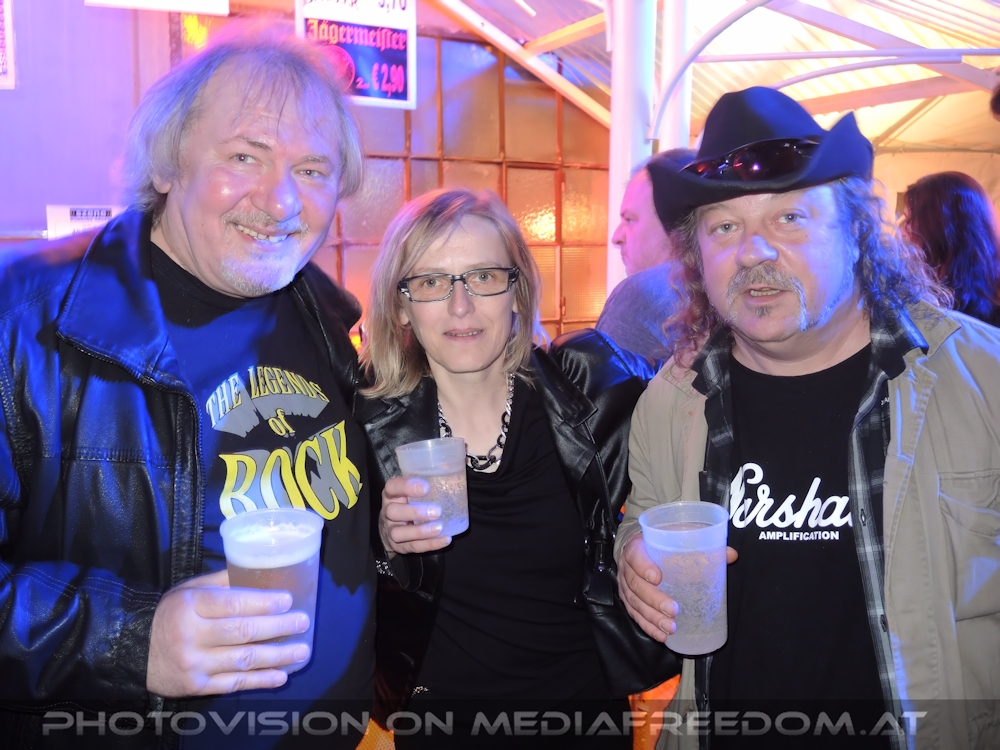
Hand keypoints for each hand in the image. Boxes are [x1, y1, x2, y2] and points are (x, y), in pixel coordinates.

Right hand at [146, 569, 310, 696]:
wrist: (135, 652)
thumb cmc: (171, 614)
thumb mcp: (189, 590)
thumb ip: (222, 582)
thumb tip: (259, 570)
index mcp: (190, 606)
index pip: (232, 604)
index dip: (263, 603)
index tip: (288, 600)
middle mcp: (191, 635)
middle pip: (242, 632)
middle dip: (278, 628)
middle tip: (303, 622)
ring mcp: (194, 664)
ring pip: (243, 660)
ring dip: (277, 656)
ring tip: (302, 651)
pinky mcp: (196, 686)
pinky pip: (234, 683)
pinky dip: (260, 680)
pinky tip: (281, 676)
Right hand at [379, 476, 452, 556]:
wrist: (389, 530)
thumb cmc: (408, 503)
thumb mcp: (412, 490)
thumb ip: (429, 477)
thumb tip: (454, 460)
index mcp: (392, 495)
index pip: (392, 487)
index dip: (406, 486)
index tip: (425, 487)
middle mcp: (388, 512)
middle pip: (393, 511)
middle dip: (414, 511)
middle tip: (436, 511)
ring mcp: (391, 530)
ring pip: (399, 532)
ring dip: (420, 531)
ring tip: (439, 528)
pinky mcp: (399, 546)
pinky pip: (413, 547)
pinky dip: (429, 544)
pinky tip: (444, 539)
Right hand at [619, 536, 737, 642]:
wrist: (636, 547)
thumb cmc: (658, 543)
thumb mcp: (675, 536)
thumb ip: (701, 543)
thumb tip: (731, 555)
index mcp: (636, 547)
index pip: (635, 556)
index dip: (643, 566)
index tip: (658, 577)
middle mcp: (626, 567)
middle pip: (636, 585)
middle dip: (654, 600)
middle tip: (673, 610)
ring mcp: (625, 585)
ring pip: (634, 603)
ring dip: (652, 617)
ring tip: (670, 627)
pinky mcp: (628, 600)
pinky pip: (634, 615)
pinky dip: (647, 626)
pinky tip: (660, 634)